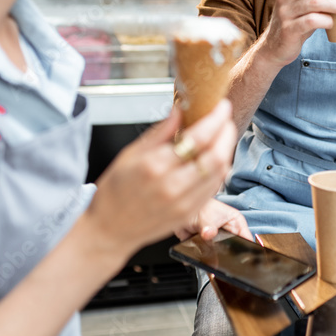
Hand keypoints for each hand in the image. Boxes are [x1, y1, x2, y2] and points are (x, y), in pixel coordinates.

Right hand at [85, 99, 236, 264]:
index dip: (215, 118)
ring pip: (220, 172)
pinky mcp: (190, 214)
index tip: (220, 106)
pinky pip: (214, 188)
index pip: (197, 138)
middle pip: (216, 155)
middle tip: (225, 117)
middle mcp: (172, 186)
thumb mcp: (130, 153)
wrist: (109, 230)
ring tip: (221, 135)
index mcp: (154, 166)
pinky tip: (214, 158)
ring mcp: (184, 203)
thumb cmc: (114, 192)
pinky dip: (219, 169)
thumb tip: (180, 109)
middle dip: (226, 131)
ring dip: (226, 149)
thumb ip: (160, 131)